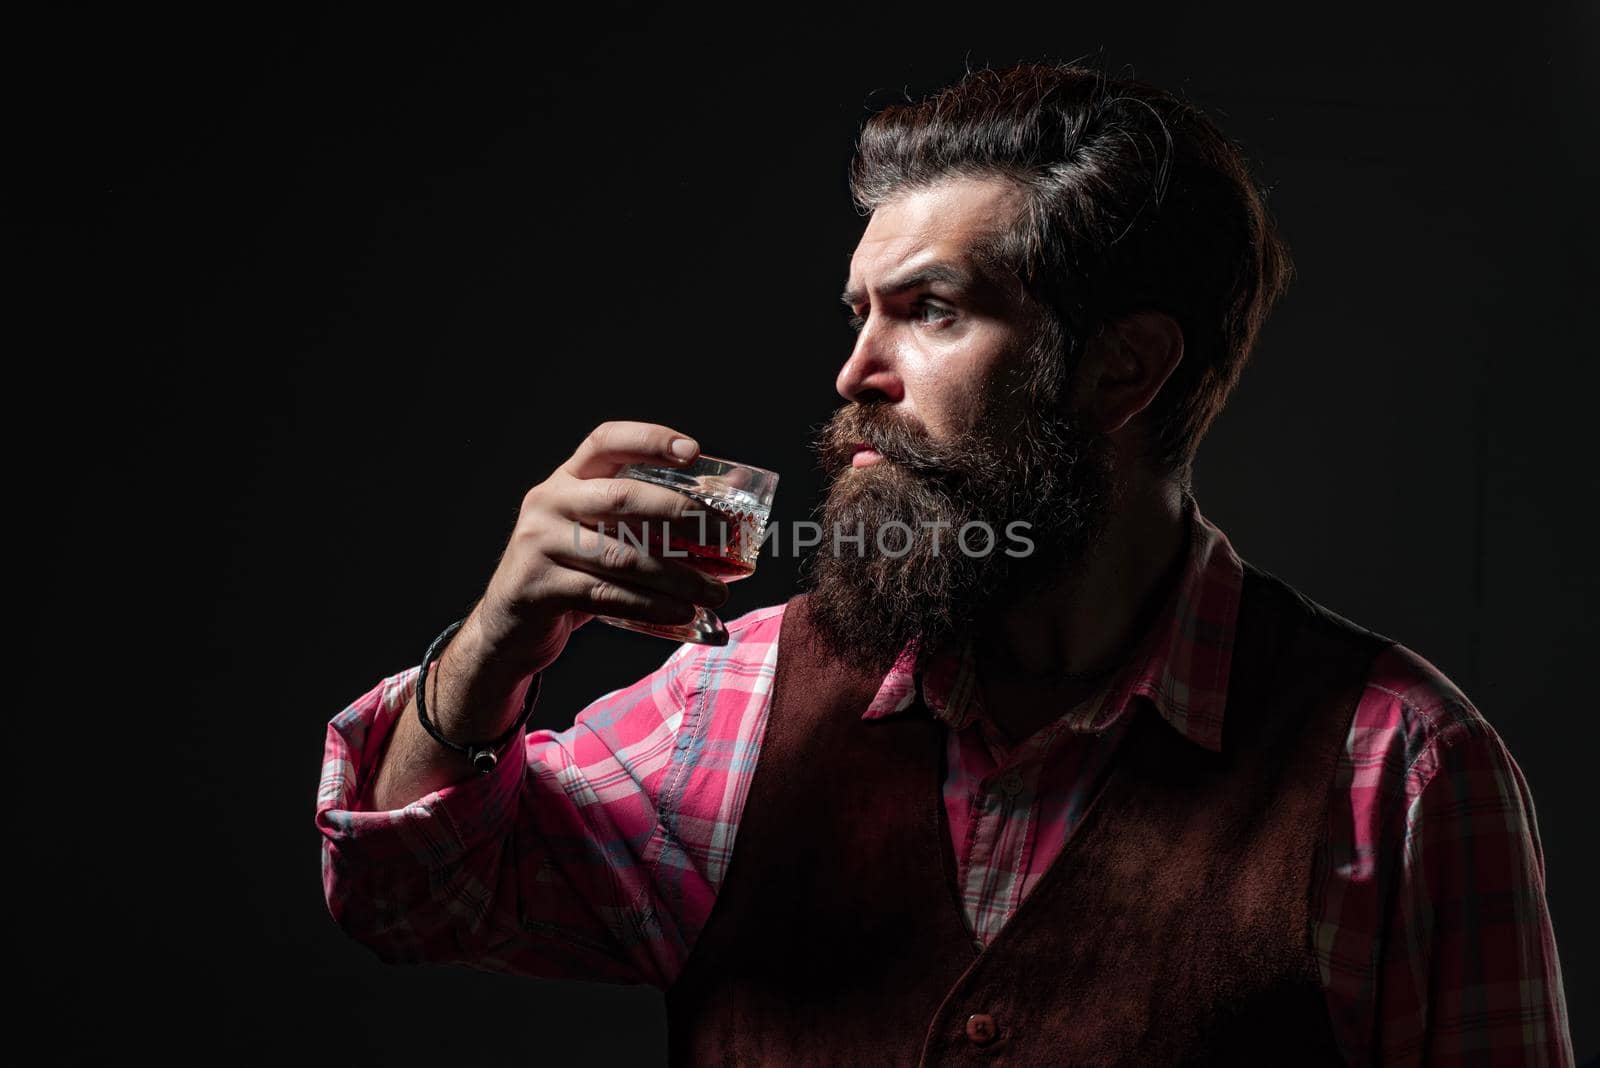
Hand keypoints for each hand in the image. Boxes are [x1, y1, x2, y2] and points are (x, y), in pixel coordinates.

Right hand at [456, 421, 730, 684]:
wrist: (508, 628)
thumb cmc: (568, 576)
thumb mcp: (593, 536)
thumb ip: (637, 524)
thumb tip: (720, 523)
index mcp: (566, 480)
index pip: (606, 441)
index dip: (649, 439)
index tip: (693, 451)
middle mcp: (549, 502)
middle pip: (623, 497)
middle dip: (681, 513)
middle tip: (723, 534)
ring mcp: (539, 544)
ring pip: (622, 555)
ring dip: (678, 576)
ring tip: (715, 592)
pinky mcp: (539, 588)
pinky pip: (607, 595)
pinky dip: (651, 606)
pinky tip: (681, 613)